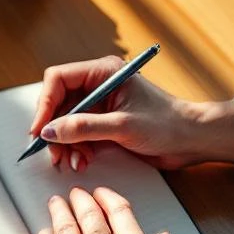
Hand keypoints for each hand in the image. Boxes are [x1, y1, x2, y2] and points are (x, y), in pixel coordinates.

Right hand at [29, 55, 233, 170]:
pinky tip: (83, 160)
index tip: (40, 129)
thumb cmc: (169, 125)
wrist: (193, 140)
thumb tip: (49, 131)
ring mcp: (99, 105)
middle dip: (54, 129)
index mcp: (103, 72)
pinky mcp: (102, 122)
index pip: (58, 80)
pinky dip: (75, 149)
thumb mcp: (123, 126)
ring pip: (64, 121)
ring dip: (64, 143)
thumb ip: (83, 127)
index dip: (45, 104)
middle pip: (58, 103)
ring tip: (72, 161)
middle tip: (54, 152)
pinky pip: (76, 134)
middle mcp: (98, 85)